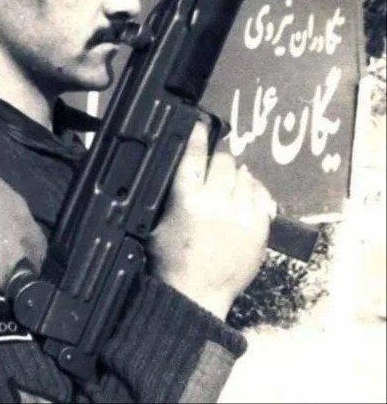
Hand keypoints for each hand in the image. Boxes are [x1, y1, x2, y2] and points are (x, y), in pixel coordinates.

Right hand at [148, 119, 273, 319]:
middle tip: (212, 168)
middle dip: (217, 159)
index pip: (193, 155)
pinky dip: (252, 189)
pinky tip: (243, 195)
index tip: (199, 124)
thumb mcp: (156, 223)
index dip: (196, 134)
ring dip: (234, 174)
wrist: (198, 294)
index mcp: (186, 201)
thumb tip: (181, 163)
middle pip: (222, 160)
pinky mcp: (259, 226)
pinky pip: (260, 192)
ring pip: (243, 173)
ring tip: (227, 184)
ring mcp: (240, 214)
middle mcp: (215, 203)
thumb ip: (170, 193)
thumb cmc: (173, 261)